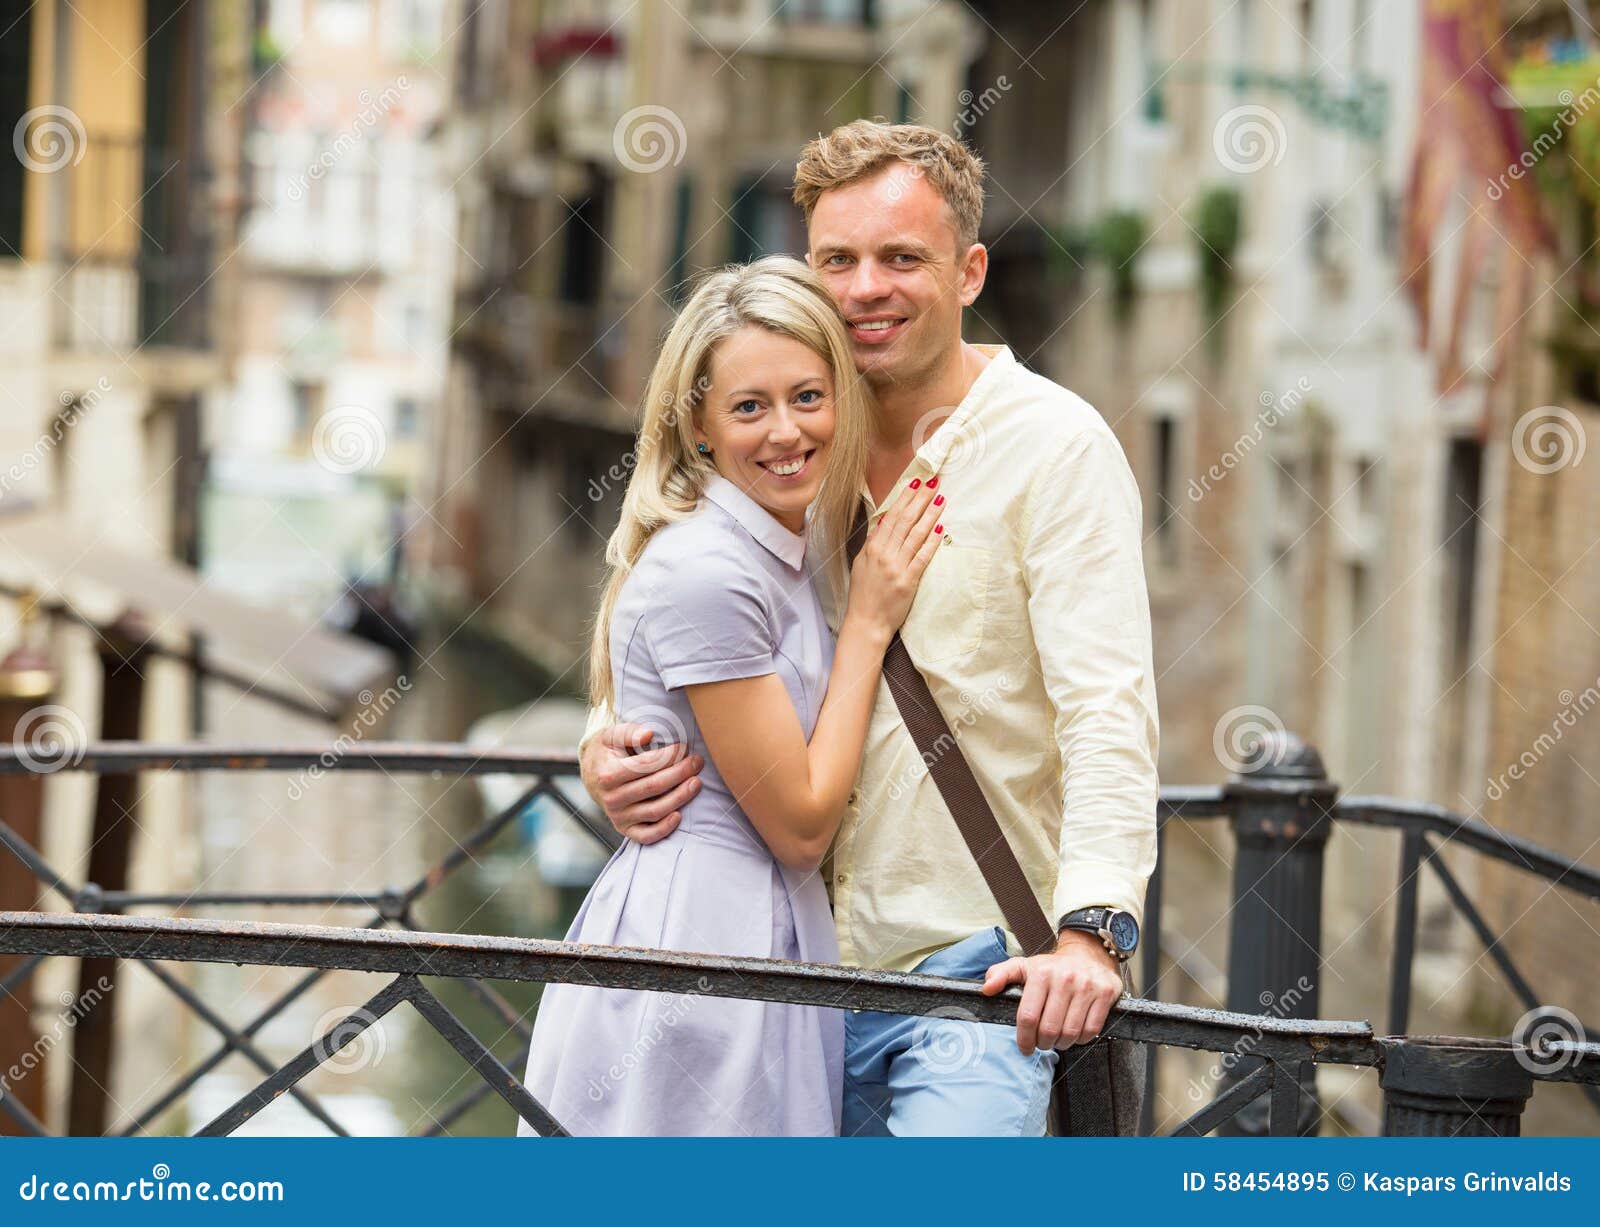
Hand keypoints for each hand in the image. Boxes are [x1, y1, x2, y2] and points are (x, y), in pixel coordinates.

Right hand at [579, 722, 703, 844]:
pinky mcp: (625, 830)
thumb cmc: (607, 751)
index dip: (667, 756)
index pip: (644, 765)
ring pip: (655, 811)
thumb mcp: (611, 735)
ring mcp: (619, 816)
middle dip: (679, 773)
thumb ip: (629, 732)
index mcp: (608, 775)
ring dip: (680, 797)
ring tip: (697, 782)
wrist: (592, 775)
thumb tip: (648, 735)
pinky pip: (647, 836)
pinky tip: (679, 815)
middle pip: (653, 787)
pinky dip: (664, 829)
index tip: (684, 747)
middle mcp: (612, 799)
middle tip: (697, 762)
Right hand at [844, 479, 944, 638]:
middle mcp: (884, 554)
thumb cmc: (863, 594)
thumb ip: (873, 542)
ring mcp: (896, 567)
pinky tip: (940, 529)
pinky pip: (922, 557)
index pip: (891, 516)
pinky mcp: (908, 581)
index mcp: (872, 548)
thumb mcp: (861, 563)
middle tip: (934, 483)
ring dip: (930, 515)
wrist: (865, 622)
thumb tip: (884, 521)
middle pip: (905, 521)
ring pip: (916, 535)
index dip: (905, 497)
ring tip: (941, 499)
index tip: (916, 482)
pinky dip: (931, 542)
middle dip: (920, 499)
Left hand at [980, 929, 1123, 1054]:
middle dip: (1043, 1044)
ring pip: (1070, 1032)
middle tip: (1042, 1044)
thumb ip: (1001, 975)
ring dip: (1062, 1044)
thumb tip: (986, 989)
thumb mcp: (1024, 966)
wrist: (1089, 953)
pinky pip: (1091, 1030)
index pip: (1028, 1016)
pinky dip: (1081, 1039)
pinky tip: (1075, 1034)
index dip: (1024, 1039)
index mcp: (1041, 973)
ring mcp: (1087, 987)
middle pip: (1049, 1029)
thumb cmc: (1053, 967)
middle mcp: (1064, 979)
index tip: (1024, 1047)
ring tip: (1057, 1039)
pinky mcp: (1105, 994)